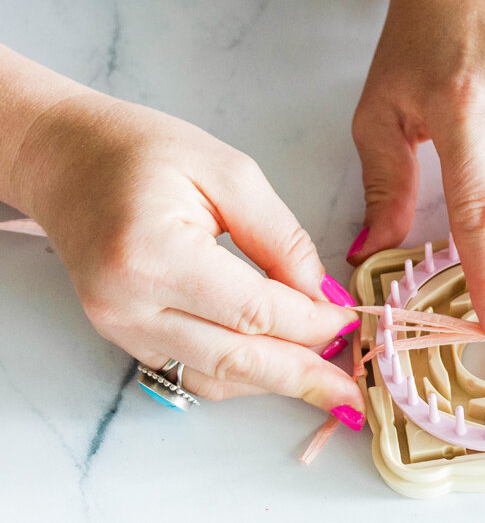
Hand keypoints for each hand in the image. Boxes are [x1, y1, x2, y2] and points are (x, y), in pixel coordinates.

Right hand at [20, 93, 364, 427]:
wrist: (70, 158)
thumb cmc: (145, 151)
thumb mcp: (229, 173)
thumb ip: (280, 237)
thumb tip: (320, 295)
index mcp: (154, 255)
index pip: (254, 312)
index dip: (310, 323)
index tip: (348, 320)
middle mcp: (128, 305)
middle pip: (236, 360)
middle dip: (302, 378)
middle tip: (352, 394)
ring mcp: (119, 327)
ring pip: (214, 377)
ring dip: (274, 383)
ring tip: (324, 383)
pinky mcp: (122, 334)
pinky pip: (191, 370)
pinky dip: (240, 374)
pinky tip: (276, 366)